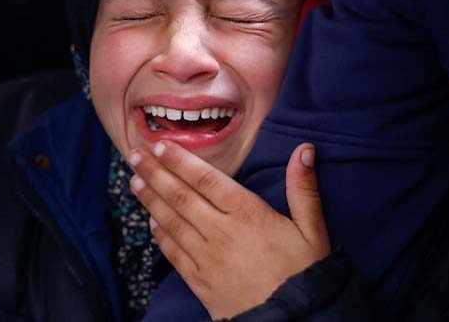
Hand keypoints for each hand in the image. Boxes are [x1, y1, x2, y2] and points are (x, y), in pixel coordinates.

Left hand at [127, 141, 330, 318]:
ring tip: (135, 180)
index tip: (162, 145)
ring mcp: (207, 258)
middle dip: (156, 173)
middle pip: (182, 197)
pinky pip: (173, 253)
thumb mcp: (312, 229)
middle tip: (135, 154)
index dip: (182, 161)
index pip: (207, 180)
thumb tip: (305, 149)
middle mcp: (221, 232)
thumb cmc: (304, 272)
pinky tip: (151, 222)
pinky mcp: (200, 281)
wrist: (292, 321)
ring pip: (172, 222)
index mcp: (248, 214)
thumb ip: (304, 188)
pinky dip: (159, 235)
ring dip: (151, 200)